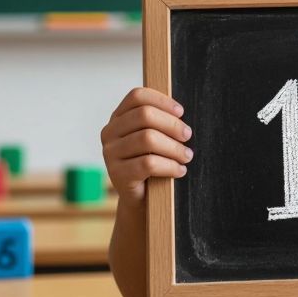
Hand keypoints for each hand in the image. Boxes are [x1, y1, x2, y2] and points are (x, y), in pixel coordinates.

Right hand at [101, 87, 192, 203]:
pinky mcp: (117, 174)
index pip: (137, 96)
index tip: (181, 112)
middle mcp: (109, 132)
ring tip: (187, 156)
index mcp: (118, 118)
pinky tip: (180, 170)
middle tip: (188, 136)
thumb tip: (180, 112)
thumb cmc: (151, 162)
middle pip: (145, 115)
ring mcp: (110, 153)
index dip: (162, 100)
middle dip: (172, 124)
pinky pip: (148, 164)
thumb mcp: (153, 138)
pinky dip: (170, 166)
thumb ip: (159, 122)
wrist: (141, 199)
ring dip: (174, 148)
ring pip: (148, 139)